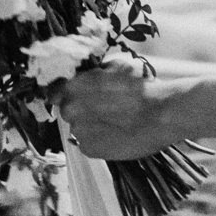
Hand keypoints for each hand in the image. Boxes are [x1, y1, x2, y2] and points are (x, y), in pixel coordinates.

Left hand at [62, 61, 186, 160]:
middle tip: (104, 105)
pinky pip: (88, 142)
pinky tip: (117, 132)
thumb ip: (95, 73)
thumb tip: (88, 75)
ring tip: (116, 120)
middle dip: (81, 106)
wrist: (161, 114)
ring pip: (79, 126)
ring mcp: (78, 132)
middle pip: (68, 108)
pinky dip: (99, 138)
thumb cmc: (142, 86)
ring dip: (91, 123)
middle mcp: (70, 110)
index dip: (65, 91)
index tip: (76, 91)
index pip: (54, 90)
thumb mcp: (117, 66)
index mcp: (74, 87)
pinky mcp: (89, 150)